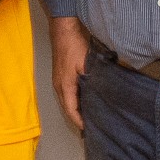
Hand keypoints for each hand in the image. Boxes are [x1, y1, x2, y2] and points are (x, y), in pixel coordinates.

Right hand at [49, 16, 90, 131]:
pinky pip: (67, 93)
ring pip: (66, 101)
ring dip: (76, 110)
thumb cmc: (74, 45)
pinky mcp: (60, 75)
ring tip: (88, 117)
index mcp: (64, 86)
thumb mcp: (87, 64)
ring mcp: (58, 80)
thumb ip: (92, 80)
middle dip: (77, 119)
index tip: (89, 130)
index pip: (71, 110)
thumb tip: (101, 94)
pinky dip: (74, 100)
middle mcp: (58, 86)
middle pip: (67, 108)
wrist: (63, 29)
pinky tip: (84, 100)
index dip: (79, 122)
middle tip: (90, 127)